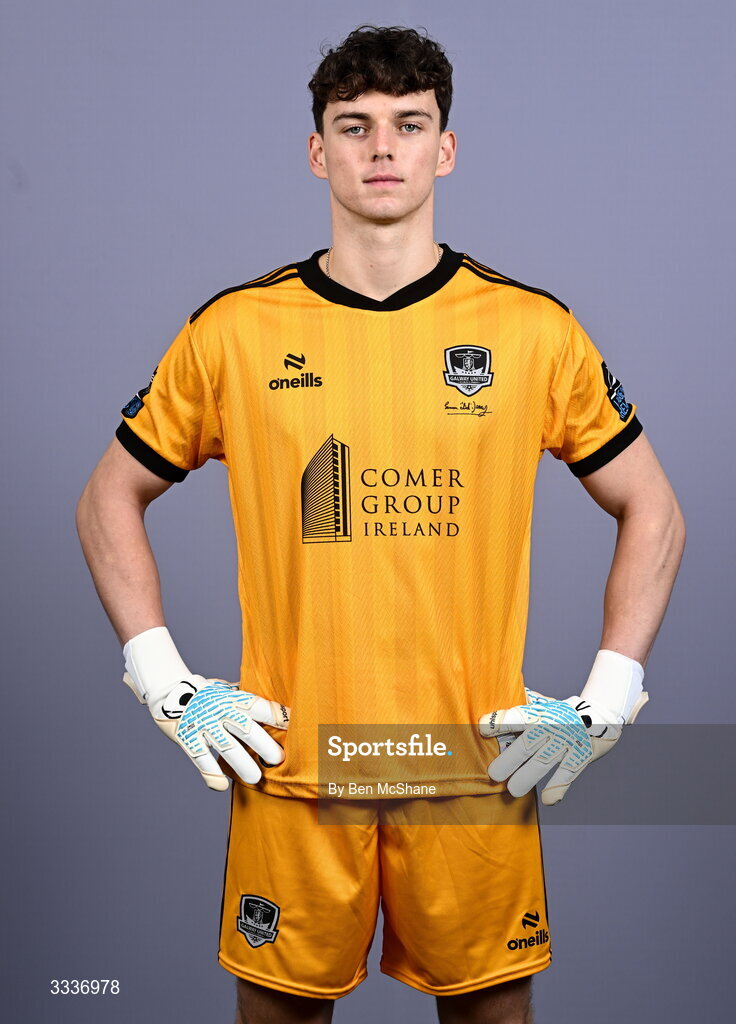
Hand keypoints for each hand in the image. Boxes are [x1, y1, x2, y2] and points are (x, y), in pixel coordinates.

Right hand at [122, 627, 289, 791]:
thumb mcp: (226, 690)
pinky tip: (222, 786)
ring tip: (256, 778)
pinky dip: (211, 774)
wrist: (168, 689)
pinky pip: (201, 759)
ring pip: (226, 747)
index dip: (277, 717)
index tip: (293, 727)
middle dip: (264, 745)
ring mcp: (204, 726)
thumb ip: (245, 701)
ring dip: (242, 764)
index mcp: (233, 698)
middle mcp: (220, 711)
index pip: (259, 707)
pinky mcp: (188, 738)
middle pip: (246, 729)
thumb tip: (274, 708)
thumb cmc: (205, 692)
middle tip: (278, 759)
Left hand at [478, 650, 647, 804]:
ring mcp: (567, 742)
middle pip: (527, 744)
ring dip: (528, 776)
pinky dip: (558, 786)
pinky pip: (569, 772)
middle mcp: (551, 727)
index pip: (517, 717)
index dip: (500, 722)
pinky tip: (548, 800)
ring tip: (513, 790)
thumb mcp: (543, 706)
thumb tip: (491, 713)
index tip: (483, 728)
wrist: (601, 712)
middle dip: (510, 759)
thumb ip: (522, 710)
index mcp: (539, 714)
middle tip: (494, 774)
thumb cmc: (563, 712)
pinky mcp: (582, 754)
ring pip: (545, 761)